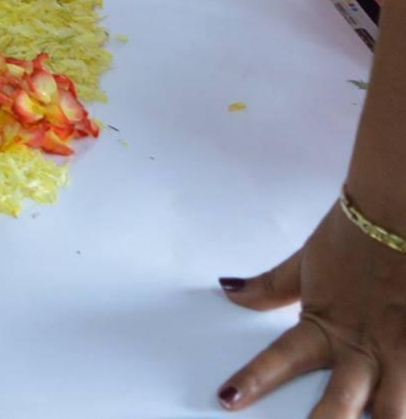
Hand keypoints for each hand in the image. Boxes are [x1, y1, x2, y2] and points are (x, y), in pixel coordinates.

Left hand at [217, 195, 405, 414]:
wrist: (401, 216)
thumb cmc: (354, 239)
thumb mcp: (307, 264)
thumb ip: (270, 288)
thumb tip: (229, 290)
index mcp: (327, 329)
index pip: (280, 360)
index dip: (253, 381)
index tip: (227, 398)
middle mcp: (365, 351)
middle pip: (340, 406)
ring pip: (394, 413)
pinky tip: (399, 406)